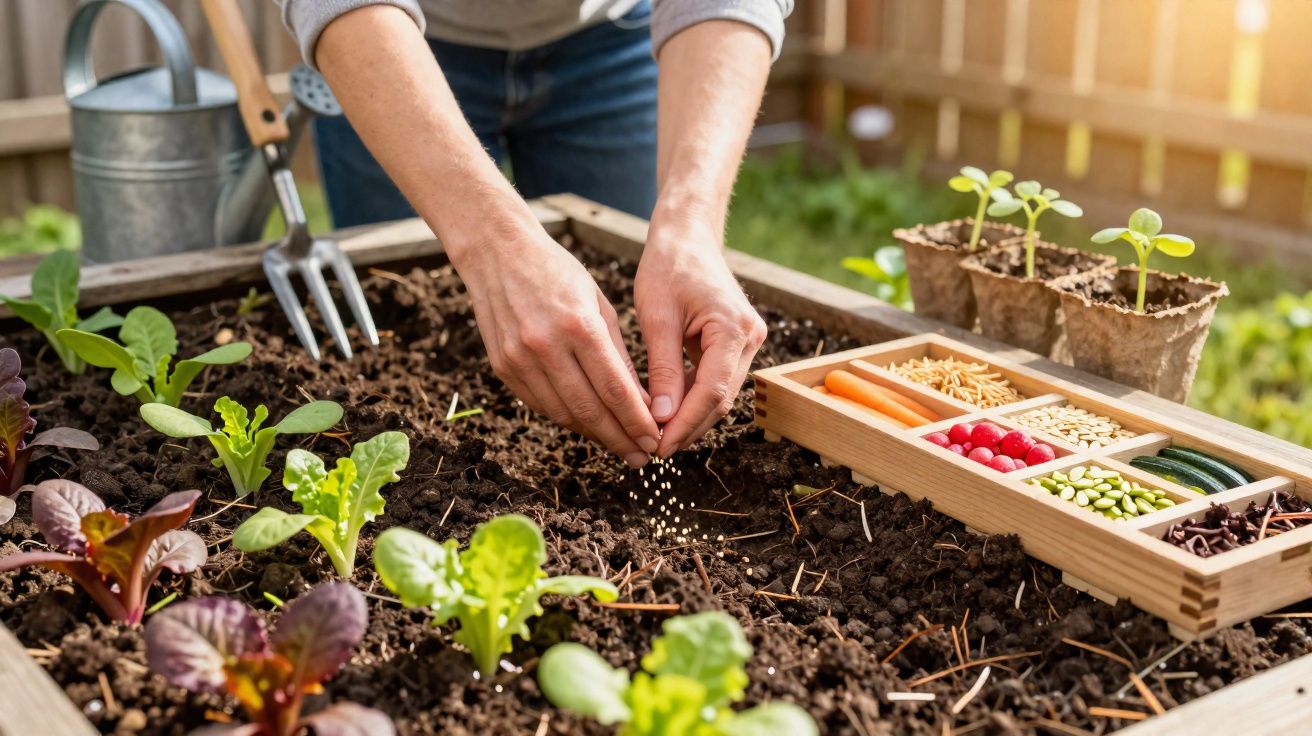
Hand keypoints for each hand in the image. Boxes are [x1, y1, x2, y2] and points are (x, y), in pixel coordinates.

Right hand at [457, 226, 660, 467]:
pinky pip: (540, 405)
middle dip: (620, 438)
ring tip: (620, 445)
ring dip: (594, 434)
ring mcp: (519, 359)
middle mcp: (545, 346)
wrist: (498, 253)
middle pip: (589, 409)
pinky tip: (588, 425)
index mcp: (578, 326)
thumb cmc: (558, 273)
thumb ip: (619, 355)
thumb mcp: (599, 304)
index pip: (614, 388)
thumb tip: (640, 403)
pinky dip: (567, 418)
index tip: (655, 440)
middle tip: (643, 456)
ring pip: (563, 413)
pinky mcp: (502, 367)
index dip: (636, 421)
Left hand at [635, 217, 766, 456]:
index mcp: (733, 328)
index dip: (685, 424)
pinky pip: (717, 380)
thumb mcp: (656, 318)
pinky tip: (668, 411)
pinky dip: (694, 398)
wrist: (688, 238)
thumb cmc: (668, 268)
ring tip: (657, 434)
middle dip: (688, 427)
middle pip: (721, 399)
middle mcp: (750, 337)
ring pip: (721, 394)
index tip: (658, 446)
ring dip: (691, 416)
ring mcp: (748, 341)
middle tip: (654, 448)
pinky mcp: (738, 343)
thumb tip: (662, 418)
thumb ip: (663, 370)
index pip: (712, 391)